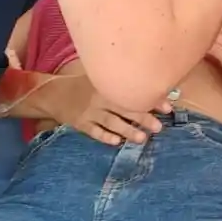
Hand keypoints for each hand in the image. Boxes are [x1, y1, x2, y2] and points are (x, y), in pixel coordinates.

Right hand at [46, 75, 165, 145]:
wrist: (54, 93)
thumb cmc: (82, 85)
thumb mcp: (100, 77)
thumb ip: (120, 81)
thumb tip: (149, 84)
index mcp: (107, 85)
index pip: (132, 92)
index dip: (151, 100)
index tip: (167, 107)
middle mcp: (100, 98)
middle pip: (125, 108)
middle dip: (143, 117)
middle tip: (159, 127)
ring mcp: (90, 112)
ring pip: (111, 122)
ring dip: (127, 130)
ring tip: (142, 138)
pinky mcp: (81, 123)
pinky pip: (94, 131)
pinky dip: (105, 137)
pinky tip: (116, 142)